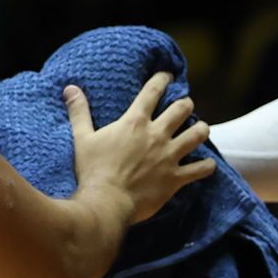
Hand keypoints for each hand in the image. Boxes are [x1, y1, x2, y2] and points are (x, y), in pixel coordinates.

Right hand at [67, 72, 213, 223]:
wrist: (106, 202)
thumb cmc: (92, 169)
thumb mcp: (82, 138)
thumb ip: (79, 112)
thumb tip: (70, 88)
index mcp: (134, 122)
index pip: (152, 92)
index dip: (162, 80)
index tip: (168, 76)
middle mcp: (157, 135)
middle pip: (183, 109)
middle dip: (186, 104)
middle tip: (184, 106)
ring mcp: (169, 156)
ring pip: (198, 134)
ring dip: (201, 129)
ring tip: (200, 129)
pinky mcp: (176, 177)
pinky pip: (201, 169)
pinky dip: (206, 165)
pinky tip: (207, 164)